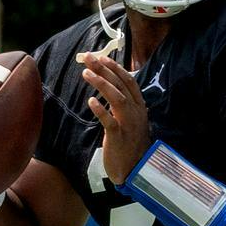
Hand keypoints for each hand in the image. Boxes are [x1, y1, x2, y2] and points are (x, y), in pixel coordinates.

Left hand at [77, 51, 150, 183]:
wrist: (136, 168)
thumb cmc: (130, 144)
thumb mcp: (131, 121)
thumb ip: (124, 105)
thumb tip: (112, 88)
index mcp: (139, 106)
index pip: (128, 81)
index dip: (115, 68)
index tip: (101, 57)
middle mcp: (136, 112)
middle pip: (120, 85)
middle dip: (104, 69)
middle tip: (88, 58)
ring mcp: (128, 124)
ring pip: (117, 99)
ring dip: (101, 84)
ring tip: (86, 73)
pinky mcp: (119, 137)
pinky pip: (110, 121)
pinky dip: (101, 110)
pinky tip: (91, 101)